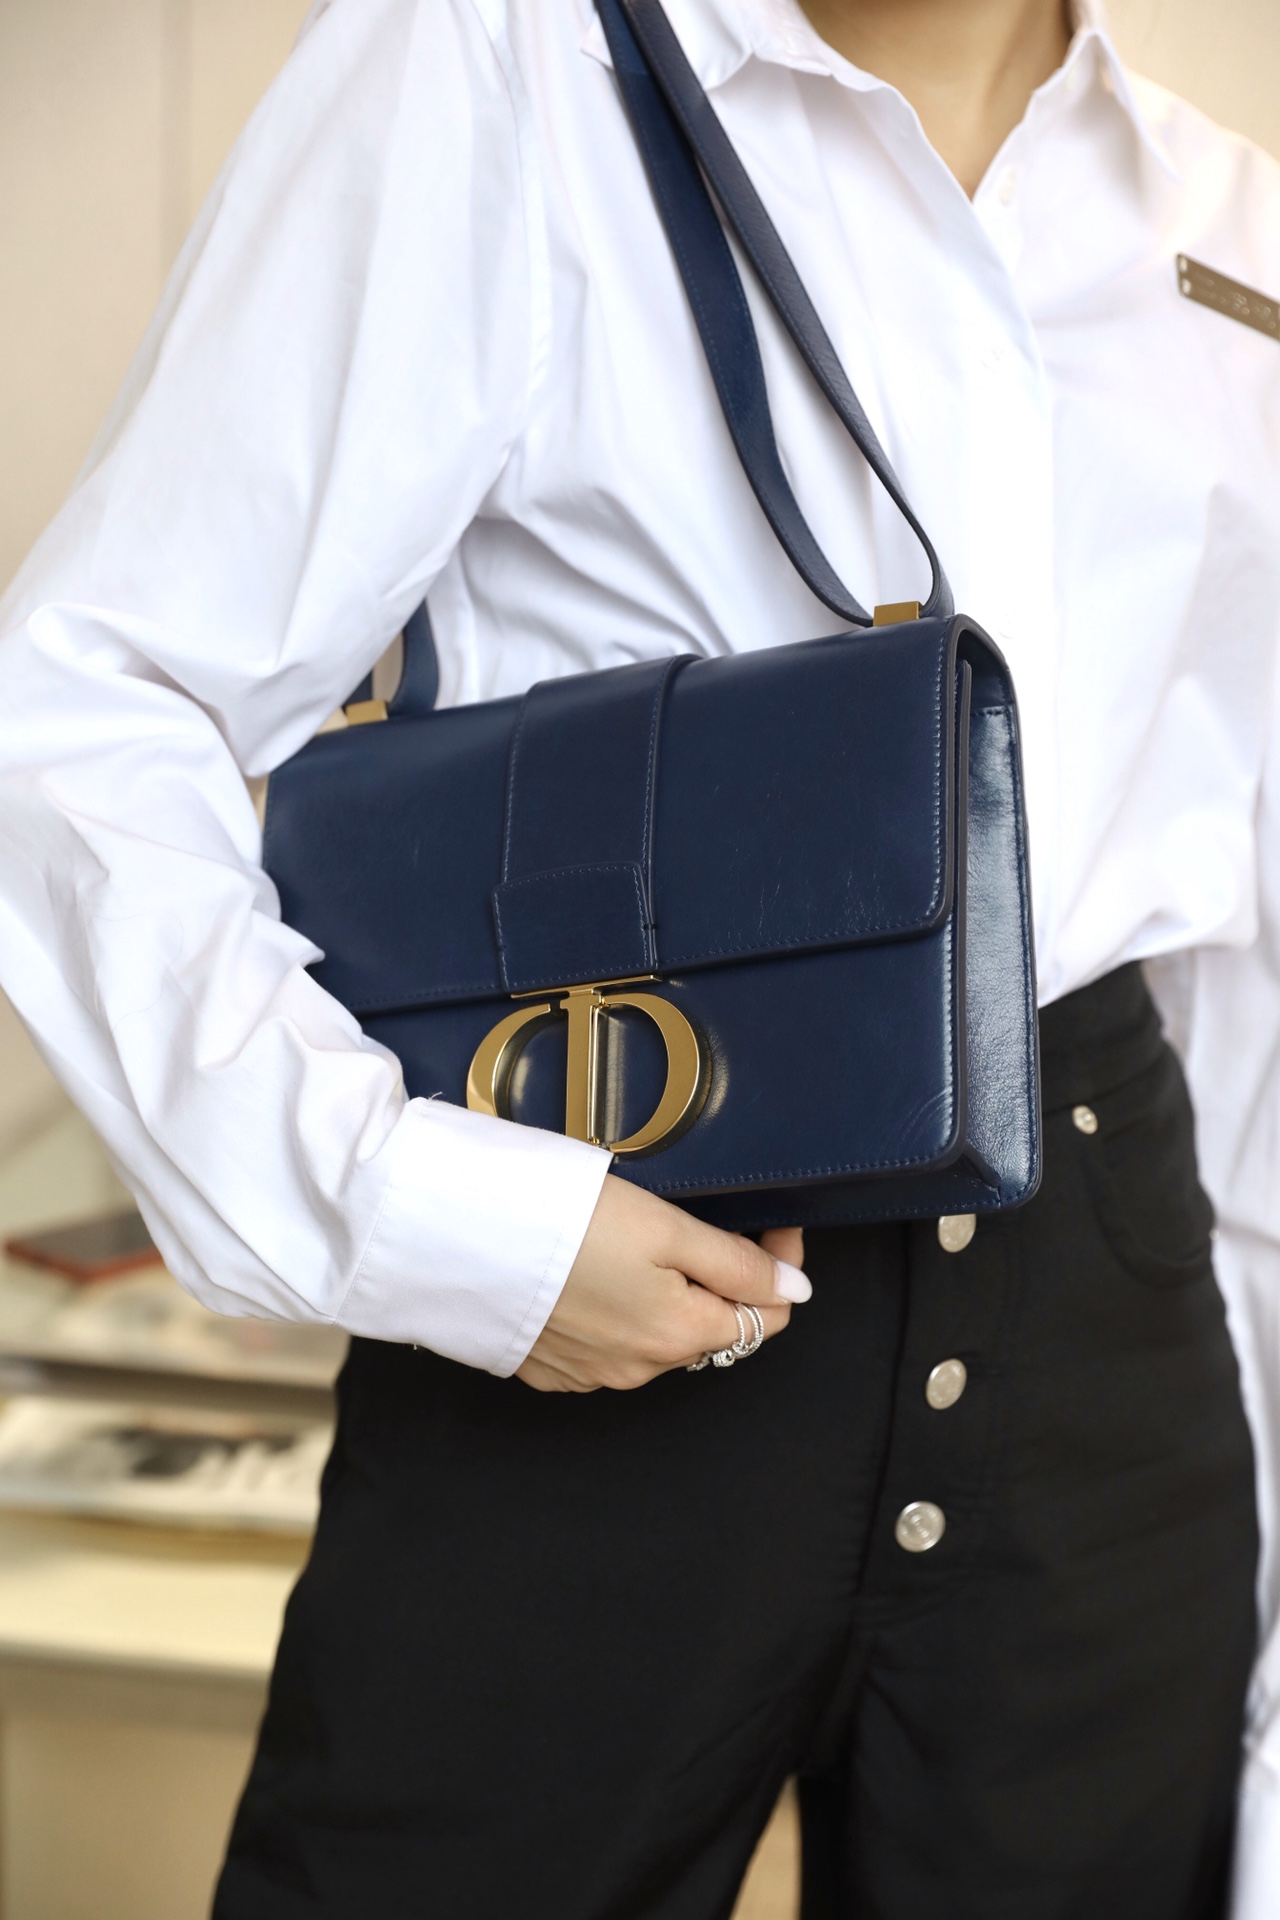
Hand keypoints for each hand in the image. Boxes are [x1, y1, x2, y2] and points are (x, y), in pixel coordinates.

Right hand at [516, 1173, 808, 1392]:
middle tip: (700, 1221)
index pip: (764, 1319)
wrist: (460, 1237)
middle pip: (710, 1329)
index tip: (771, 1224)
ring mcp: (590, 1375)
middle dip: (720, 1281)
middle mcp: (639, 1368)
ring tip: (638, 1242)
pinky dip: (614, 1313)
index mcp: (678, 1334)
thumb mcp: (665, 1226)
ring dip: (665, 1298)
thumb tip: (794, 1291)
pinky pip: (606, 1346)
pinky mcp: (549, 1368)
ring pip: (657, 1338)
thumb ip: (735, 1264)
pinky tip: (594, 1272)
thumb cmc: (563, 1221)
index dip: (778, 1269)